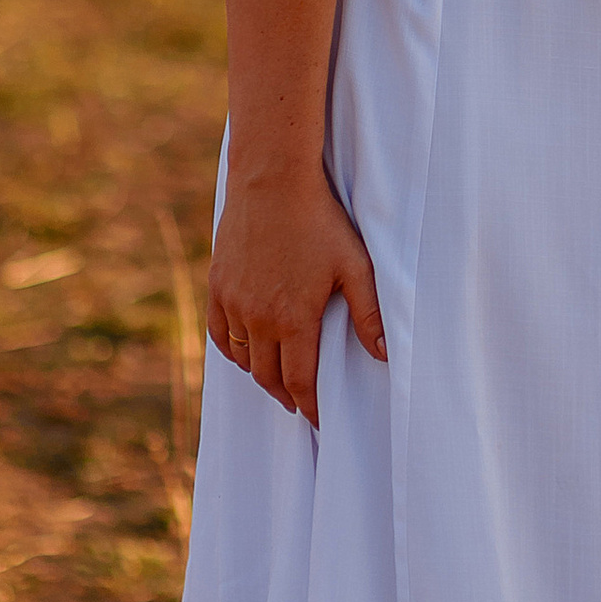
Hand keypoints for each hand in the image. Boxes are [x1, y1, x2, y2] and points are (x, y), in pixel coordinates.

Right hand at [207, 166, 385, 425]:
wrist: (272, 181)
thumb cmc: (320, 222)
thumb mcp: (356, 266)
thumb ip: (369, 313)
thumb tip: (382, 355)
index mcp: (294, 319)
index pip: (300, 381)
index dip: (310, 406)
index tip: (318, 420)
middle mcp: (259, 318)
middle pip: (268, 377)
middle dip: (286, 396)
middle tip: (300, 405)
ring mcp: (234, 302)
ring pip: (243, 357)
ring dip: (260, 375)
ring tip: (277, 380)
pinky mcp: (218, 285)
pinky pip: (221, 333)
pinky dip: (234, 350)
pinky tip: (246, 353)